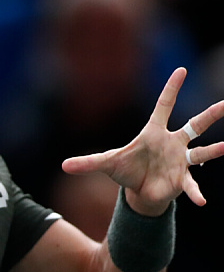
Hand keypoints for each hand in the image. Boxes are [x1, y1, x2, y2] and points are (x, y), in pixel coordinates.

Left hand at [62, 67, 223, 214]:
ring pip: (203, 151)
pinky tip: (201, 201)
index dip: (171, 89)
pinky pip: (191, 184)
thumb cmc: (126, 170)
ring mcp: (180, 160)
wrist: (138, 191)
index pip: (164, 105)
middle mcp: (172, 143)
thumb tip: (63, 166)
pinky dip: (195, 192)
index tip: (181, 69)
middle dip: (211, 114)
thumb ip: (87, 162)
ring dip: (216, 149)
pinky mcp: (181, 179)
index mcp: (153, 133)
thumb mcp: (105, 163)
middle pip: (195, 125)